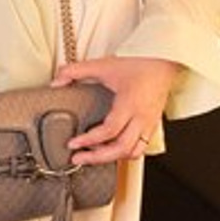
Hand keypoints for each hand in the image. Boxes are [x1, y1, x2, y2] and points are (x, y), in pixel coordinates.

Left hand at [51, 55, 179, 163]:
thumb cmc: (139, 64)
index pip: (109, 131)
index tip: (73, 143)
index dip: (89, 140)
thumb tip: (56, 82)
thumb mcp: (103, 65)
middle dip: (97, 157)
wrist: (164, 62)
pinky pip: (139, 148)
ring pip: (132, 152)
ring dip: (111, 157)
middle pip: (121, 148)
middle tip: (78, 158)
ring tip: (92, 156)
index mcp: (130, 103)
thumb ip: (76, 71)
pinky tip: (109, 148)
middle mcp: (142, 117)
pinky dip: (123, 153)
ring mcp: (149, 124)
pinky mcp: (152, 126)